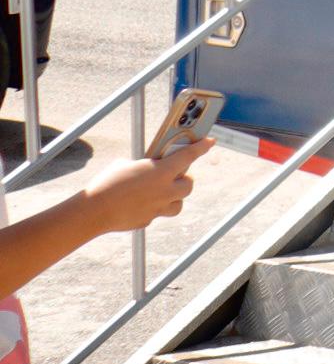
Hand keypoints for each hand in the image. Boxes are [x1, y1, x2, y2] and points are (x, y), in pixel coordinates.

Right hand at [81, 138, 207, 235]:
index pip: (188, 156)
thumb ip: (143, 167)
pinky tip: (139, 204)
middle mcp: (165, 191)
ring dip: (174, 197)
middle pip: (189, 185)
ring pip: (178, 204)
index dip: (201, 147)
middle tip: (174, 174)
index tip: (210, 142)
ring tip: (161, 192)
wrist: (93, 211)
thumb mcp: (126, 165)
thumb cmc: (107, 183)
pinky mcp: (148, 220)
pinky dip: (153, 208)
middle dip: (184, 179)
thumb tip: (147, 170)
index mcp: (162, 172)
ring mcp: (158, 208)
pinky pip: (157, 213)